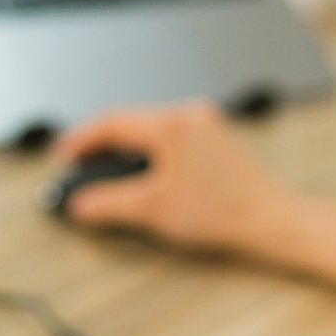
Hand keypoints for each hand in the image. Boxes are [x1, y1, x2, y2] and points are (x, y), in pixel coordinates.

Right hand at [51, 100, 301, 256]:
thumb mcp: (154, 210)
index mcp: (172, 124)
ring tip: (105, 174)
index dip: (81, 140)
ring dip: (124, 150)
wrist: (271, 220)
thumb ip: (109, 204)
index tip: (63, 156)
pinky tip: (141, 175)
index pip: (112, 122)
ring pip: (150, 129)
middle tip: (78, 168)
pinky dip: (148, 152)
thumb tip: (81, 204)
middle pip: (130, 122)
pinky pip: (169, 137)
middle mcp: (189, 115)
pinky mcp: (215, 140)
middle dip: (100, 146)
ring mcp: (205, 124)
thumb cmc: (225, 212)